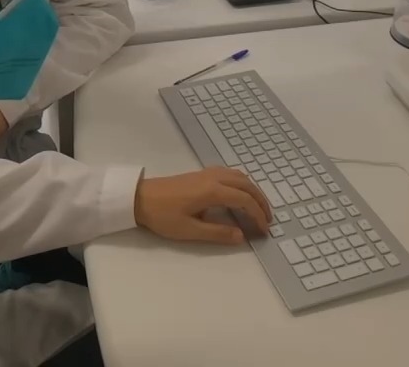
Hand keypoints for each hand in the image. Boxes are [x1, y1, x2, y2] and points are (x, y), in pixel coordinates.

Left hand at [134, 167, 271, 244]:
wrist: (140, 197)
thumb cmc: (163, 216)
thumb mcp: (190, 230)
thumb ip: (218, 233)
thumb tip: (242, 236)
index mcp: (213, 191)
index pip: (245, 200)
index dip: (258, 215)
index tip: (264, 230)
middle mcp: (214, 177)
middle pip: (247, 185)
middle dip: (261, 201)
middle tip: (268, 219)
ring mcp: (208, 172)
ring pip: (240, 176)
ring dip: (253, 190)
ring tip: (258, 207)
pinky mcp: (201, 173)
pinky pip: (230, 173)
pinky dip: (242, 183)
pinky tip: (240, 194)